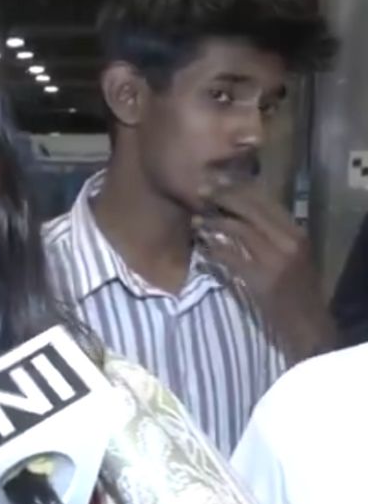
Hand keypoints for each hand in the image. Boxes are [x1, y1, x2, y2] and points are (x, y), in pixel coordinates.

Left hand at [196, 182, 333, 362]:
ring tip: (196, 220)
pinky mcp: (261, 279)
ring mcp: (276, 260)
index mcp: (296, 233)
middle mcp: (289, 241)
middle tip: (199, 190)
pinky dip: (213, 250)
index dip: (238, 187)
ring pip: (240, 229)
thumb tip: (242, 215)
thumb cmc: (295, 290)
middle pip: (252, 208)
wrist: (306, 324)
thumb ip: (273, 234)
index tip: (217, 179)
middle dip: (223, 196)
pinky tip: (201, 247)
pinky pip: (231, 257)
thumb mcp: (292, 256)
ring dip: (214, 222)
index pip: (266, 200)